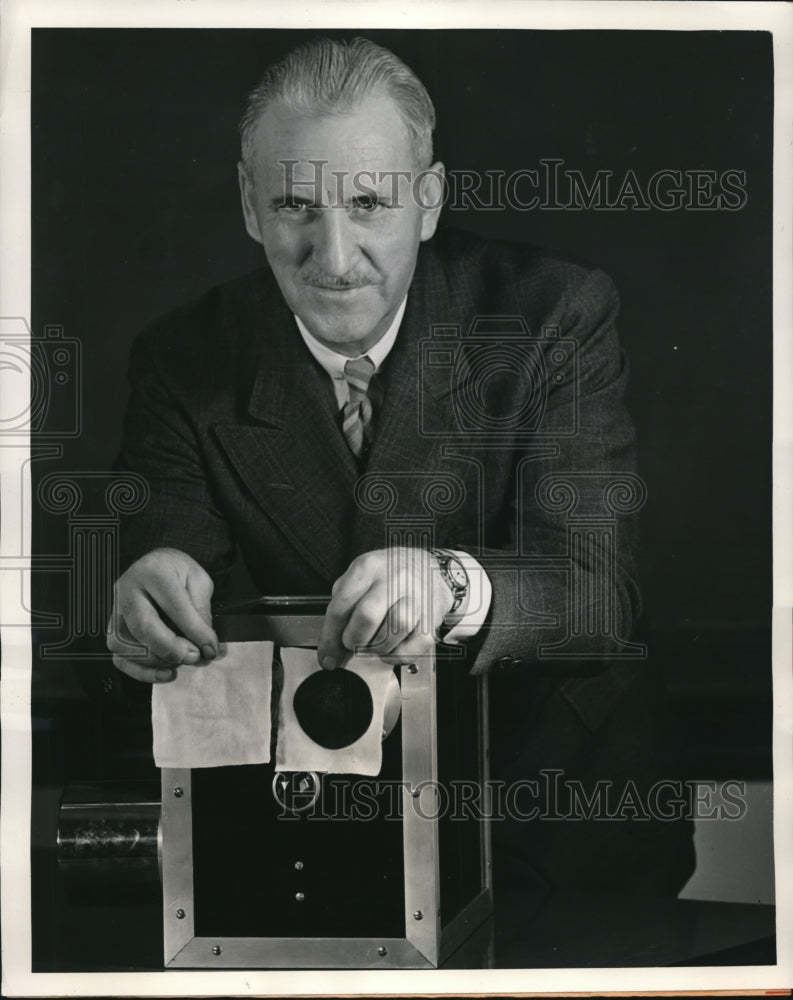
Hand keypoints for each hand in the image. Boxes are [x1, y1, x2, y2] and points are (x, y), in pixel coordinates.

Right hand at [107, 547, 218, 682]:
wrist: (155, 565)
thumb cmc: (177, 572)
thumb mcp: (198, 580)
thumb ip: (201, 609)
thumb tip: (204, 644)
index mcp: (154, 572)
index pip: (175, 607)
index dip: (196, 632)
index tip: (211, 648)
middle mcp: (128, 590)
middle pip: (144, 627)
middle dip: (172, 649)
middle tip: (194, 657)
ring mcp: (116, 610)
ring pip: (126, 646)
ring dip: (156, 661)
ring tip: (181, 661)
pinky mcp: (113, 628)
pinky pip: (119, 658)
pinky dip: (141, 671)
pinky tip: (165, 672)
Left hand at [317, 547, 453, 668]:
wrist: (427, 566)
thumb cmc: (387, 575)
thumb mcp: (358, 578)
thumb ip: (341, 610)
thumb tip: (330, 651)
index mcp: (368, 567)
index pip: (341, 606)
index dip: (329, 637)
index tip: (326, 655)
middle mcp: (395, 578)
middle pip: (367, 617)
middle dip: (353, 640)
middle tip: (352, 644)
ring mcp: (417, 596)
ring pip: (391, 634)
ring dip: (376, 648)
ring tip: (374, 643)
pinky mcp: (432, 616)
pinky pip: (412, 647)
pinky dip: (397, 656)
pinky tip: (392, 647)